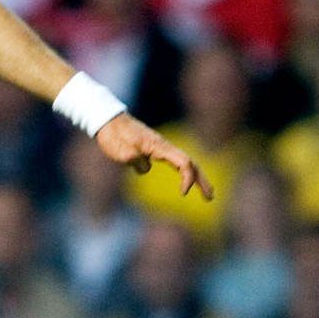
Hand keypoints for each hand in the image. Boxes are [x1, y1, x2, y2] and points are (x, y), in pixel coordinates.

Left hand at [94, 113, 212, 199]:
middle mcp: (164, 146)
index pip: (183, 162)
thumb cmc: (113, 135)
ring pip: (184, 162)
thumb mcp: (120, 150)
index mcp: (159, 147)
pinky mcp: (154, 149)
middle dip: (202, 180)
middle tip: (211, 198)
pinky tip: (183, 183)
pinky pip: (174, 162)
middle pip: (190, 163)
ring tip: (206, 193)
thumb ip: (135, 160)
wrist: (107, 120)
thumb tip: (146, 169)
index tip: (183, 194)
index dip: (188, 178)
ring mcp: (160, 147)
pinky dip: (184, 173)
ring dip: (196, 177)